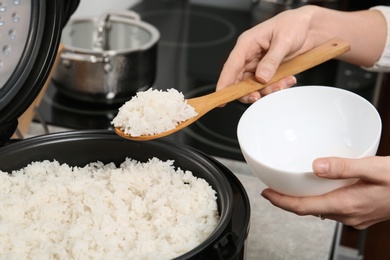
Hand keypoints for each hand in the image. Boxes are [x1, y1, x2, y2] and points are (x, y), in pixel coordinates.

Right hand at [216, 6, 319, 102]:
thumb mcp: (283, 40)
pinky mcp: (268, 71)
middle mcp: (250, 55)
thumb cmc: (294, 24)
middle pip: (239, 80)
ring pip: (253, 86)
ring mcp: (259, 65)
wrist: (311, 27)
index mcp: (247, 43)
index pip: (231, 66)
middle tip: (257, 96)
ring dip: (267, 90)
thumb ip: (272, 60)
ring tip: (283, 83)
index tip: (221, 96)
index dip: (224, 82)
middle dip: (248, 91)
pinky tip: (287, 80)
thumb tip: (261, 77)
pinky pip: (267, 85)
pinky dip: (276, 87)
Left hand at [261, 156, 389, 228]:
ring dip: (304, 201)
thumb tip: (315, 166)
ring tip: (291, 188)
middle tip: (274, 189)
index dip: (281, 202)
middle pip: (309, 210)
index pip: (303, 207)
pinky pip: (333, 209)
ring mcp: (355, 217)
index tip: (266, 193)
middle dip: (288, 201)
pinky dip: (320, 200)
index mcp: (346, 204)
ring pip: (321, 210)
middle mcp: (348, 215)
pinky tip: (320, 190)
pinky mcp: (361, 214)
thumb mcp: (374, 168)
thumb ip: (343, 167)